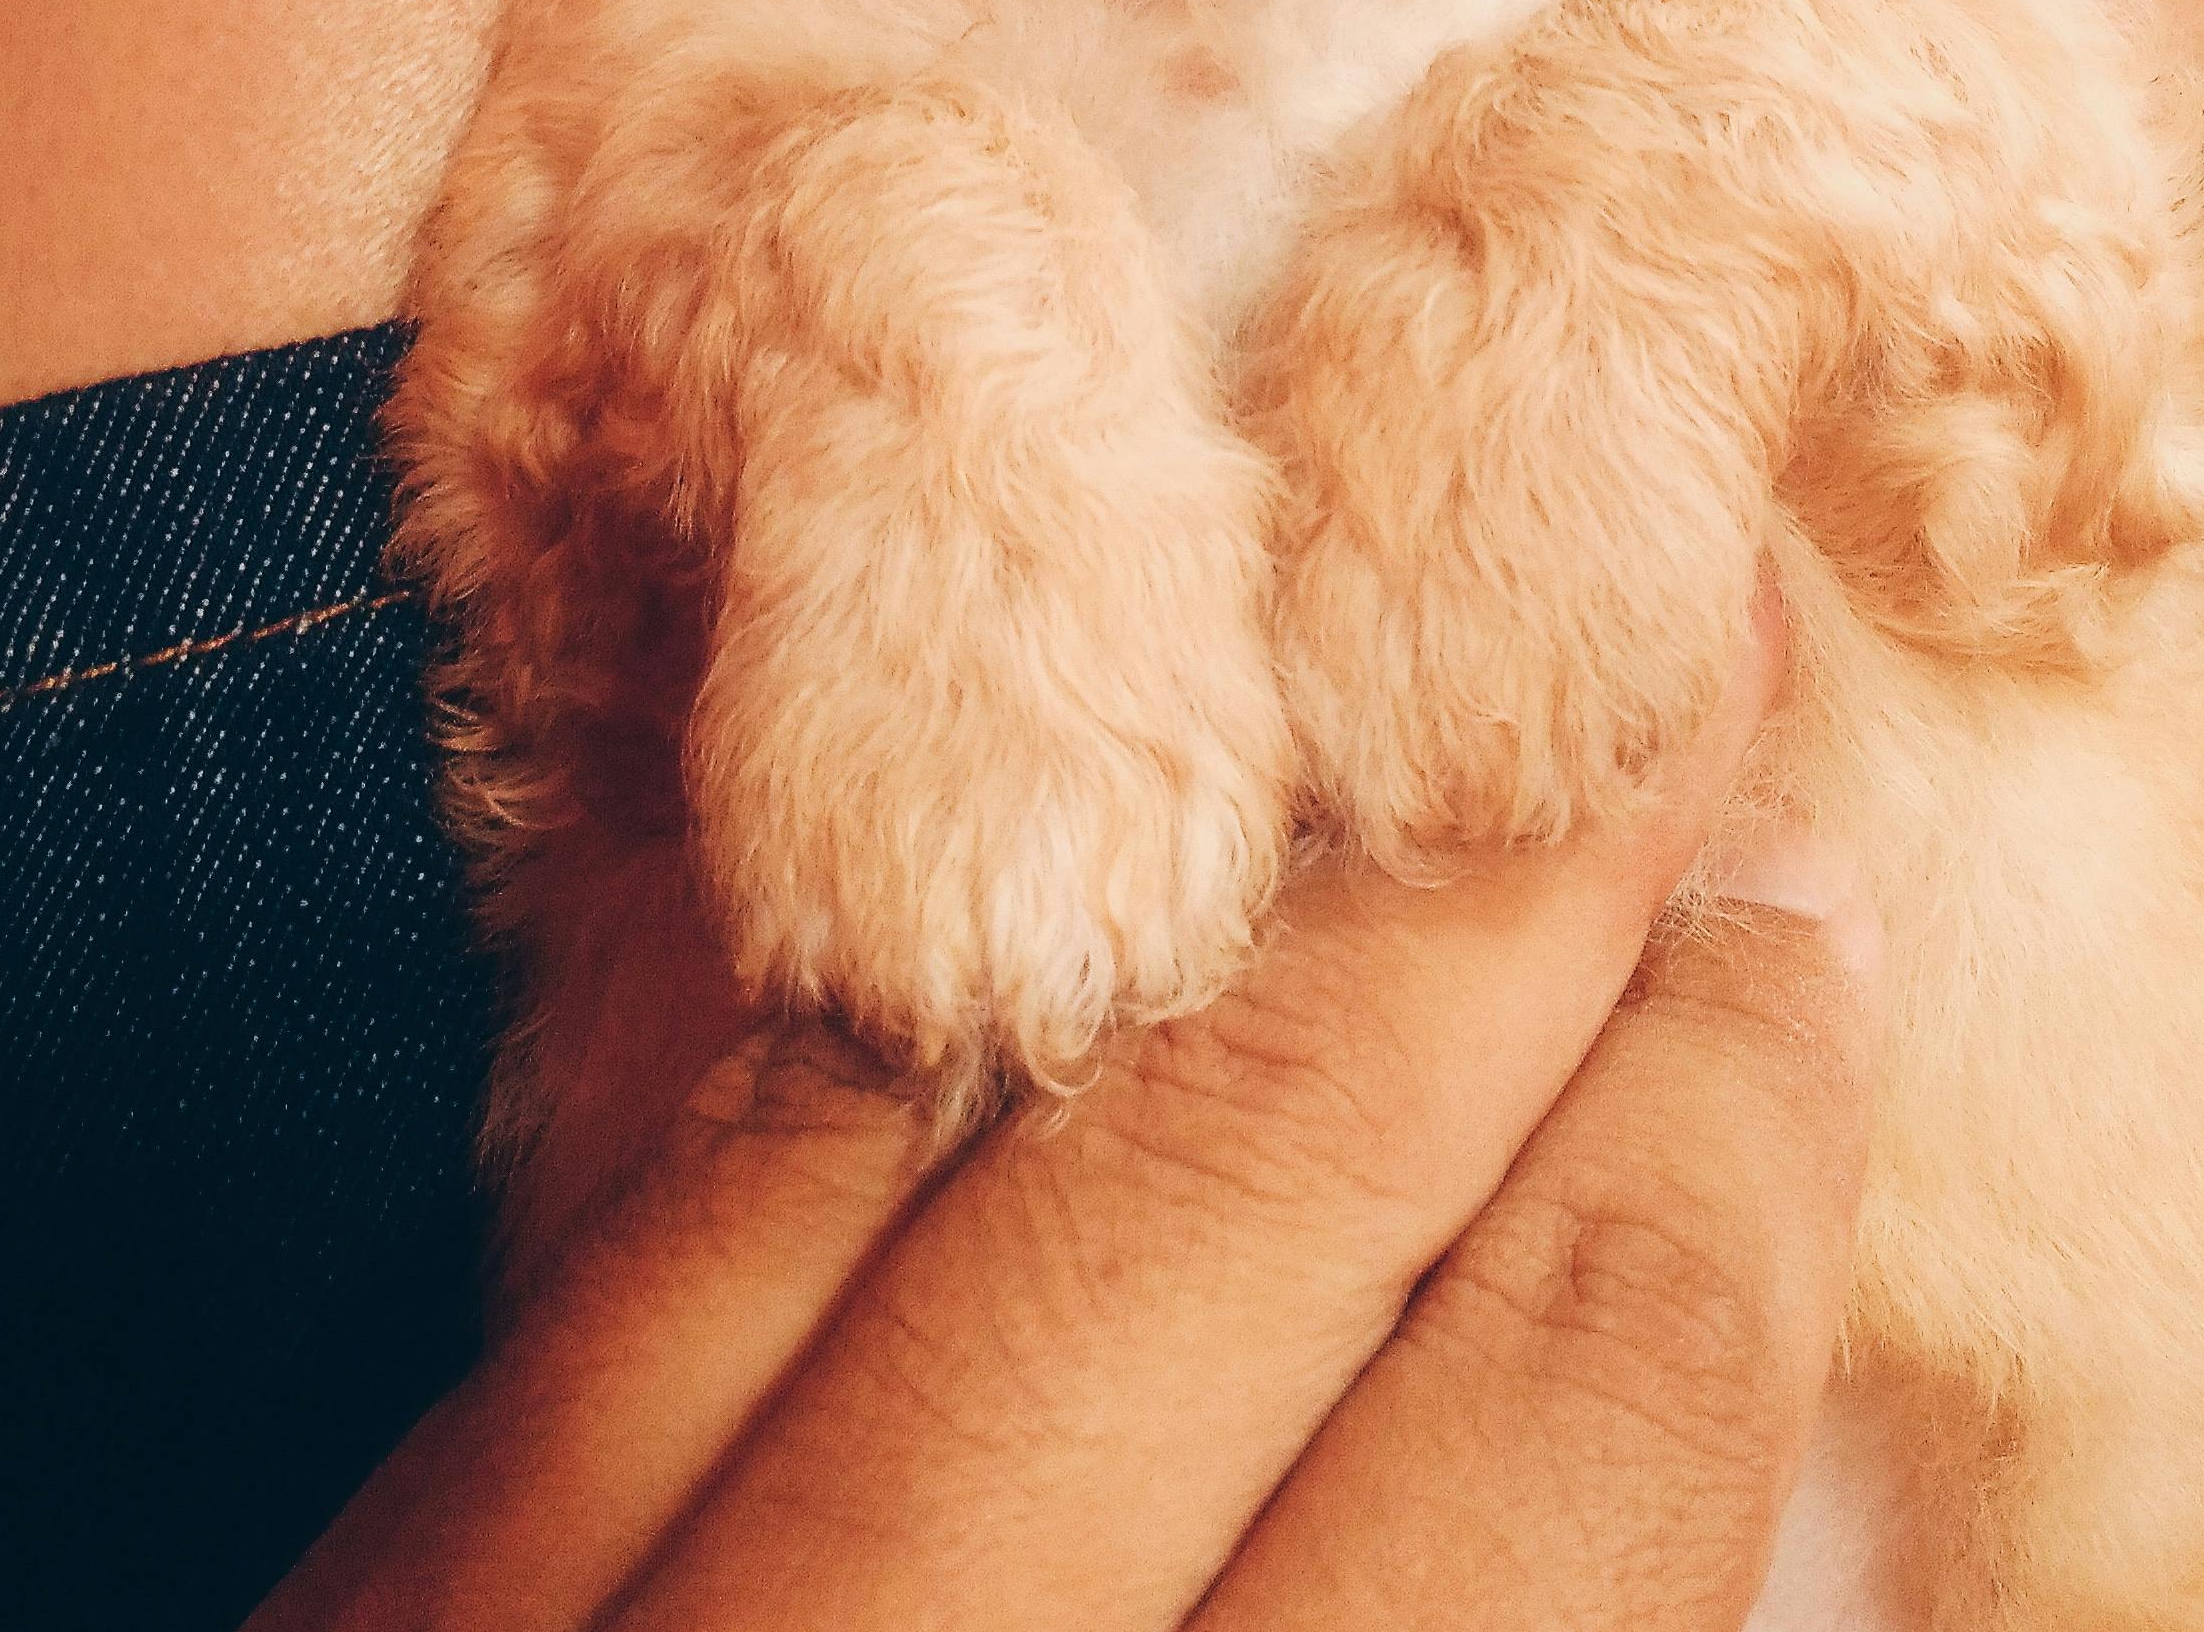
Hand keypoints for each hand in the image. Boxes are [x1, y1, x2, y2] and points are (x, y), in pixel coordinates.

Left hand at [252, 587, 1880, 1630]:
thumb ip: (1519, 1582)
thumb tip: (1797, 1480)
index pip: (1564, 1425)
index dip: (1729, 1146)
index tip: (1816, 930)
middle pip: (1247, 1197)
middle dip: (1500, 905)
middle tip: (1684, 666)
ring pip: (921, 1148)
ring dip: (1197, 898)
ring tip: (1382, 722)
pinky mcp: (386, 1626)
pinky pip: (640, 1242)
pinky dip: (861, 1045)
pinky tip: (1004, 918)